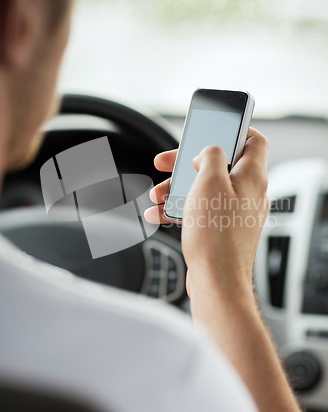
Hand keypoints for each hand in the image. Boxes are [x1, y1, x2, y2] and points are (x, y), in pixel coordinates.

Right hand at [145, 127, 268, 299]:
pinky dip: (181, 208)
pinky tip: (160, 214)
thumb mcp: (210, 182)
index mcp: (252, 177)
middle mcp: (247, 194)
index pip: (254, 141)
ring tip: (156, 196)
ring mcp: (235, 213)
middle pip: (219, 165)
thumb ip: (212, 156)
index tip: (212, 130)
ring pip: (205, 189)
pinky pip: (201, 210)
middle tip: (165, 163)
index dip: (235, 130)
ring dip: (177, 188)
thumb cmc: (216, 236)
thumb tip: (210, 152)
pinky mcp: (223, 230)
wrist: (216, 282)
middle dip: (187, 163)